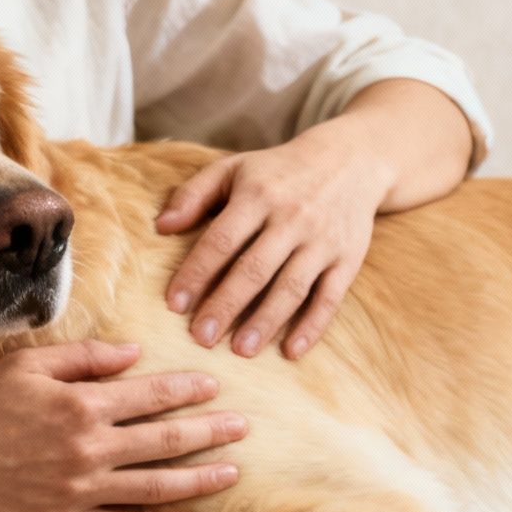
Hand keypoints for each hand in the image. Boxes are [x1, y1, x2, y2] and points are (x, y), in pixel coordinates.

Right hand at [0, 340, 244, 511]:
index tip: (214, 388)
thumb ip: (87, 358)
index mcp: (83, 404)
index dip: (188, 391)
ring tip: (231, 474)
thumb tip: (135, 355)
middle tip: (242, 429)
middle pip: (166, 440)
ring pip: (156, 486)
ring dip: (199, 480)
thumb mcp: (28, 363)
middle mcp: (90, 448)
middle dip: (210, 433)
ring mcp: (81, 490)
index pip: (153, 395)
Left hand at [156, 124, 391, 360]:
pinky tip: (291, 351)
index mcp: (258, 195)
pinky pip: (330, 297)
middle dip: (226, 305)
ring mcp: (323, 241)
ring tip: (241, 351)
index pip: (222, 240)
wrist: (351, 160)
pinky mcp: (348, 259)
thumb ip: (193, 194)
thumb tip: (160, 227)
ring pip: (291, 287)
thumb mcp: (234, 169)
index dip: (197, 273)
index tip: (174, 304)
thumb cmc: (277, 172)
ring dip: (266, 322)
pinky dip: (312, 326)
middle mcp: (292, 218)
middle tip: (201, 338)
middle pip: (255, 269)